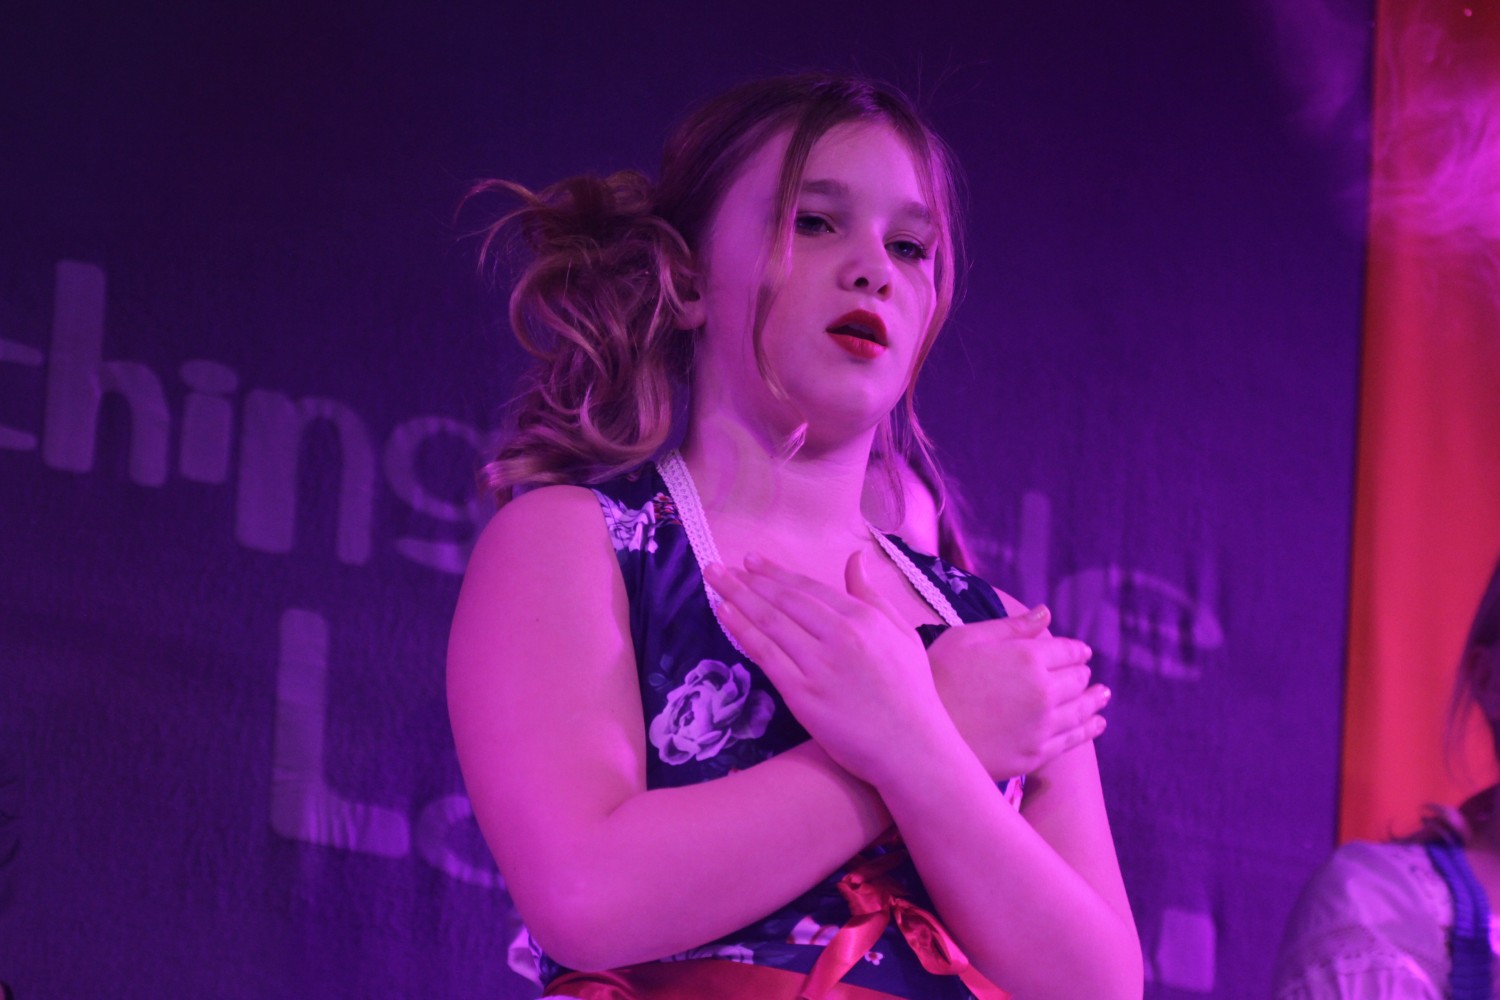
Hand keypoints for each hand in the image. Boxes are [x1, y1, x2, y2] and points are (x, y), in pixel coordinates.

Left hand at [704, 551, 950, 786]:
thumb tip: (855, 558)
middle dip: (747, 579)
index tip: (750, 560)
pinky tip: (724, 613)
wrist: (912, 748)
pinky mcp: (803, 694)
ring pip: (769, 622)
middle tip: (718, 566)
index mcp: (863, 618)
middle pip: (783, 600)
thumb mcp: (902, 634)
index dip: (775, 573)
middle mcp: (840, 635)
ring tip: (713, 579)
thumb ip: (873, 595)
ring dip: (737, 596)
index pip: (809, 588)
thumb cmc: (912, 693)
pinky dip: (742, 630)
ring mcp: (819, 664)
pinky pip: (765, 654)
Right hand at [928, 606, 1108, 779]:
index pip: (1067, 651)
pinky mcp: (1036, 754)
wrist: (920, 732)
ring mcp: (1042, 726)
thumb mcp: (966, 638)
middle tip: (1083, 673)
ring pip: (1082, 710)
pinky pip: (1074, 739)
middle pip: (1077, 679)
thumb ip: (1011, 626)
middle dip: (1081, 673)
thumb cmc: (937, 676)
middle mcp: (1043, 691)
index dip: (1075, 650)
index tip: (1080, 653)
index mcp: (1028, 657)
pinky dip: (1090, 729)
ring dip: (1095, 700)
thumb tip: (1046, 613)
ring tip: (1102, 695)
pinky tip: (1096, 724)